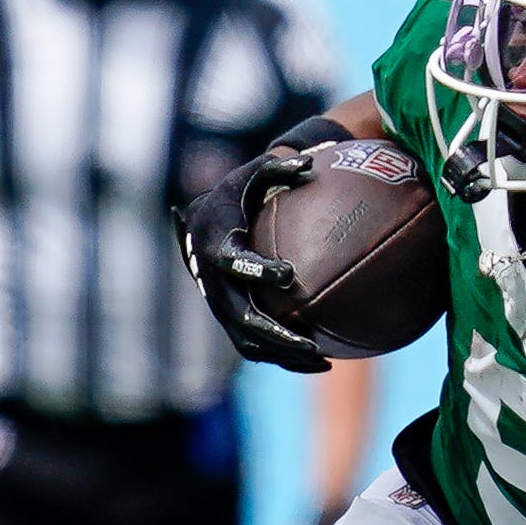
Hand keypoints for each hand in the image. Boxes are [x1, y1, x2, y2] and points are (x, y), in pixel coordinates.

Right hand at [180, 146, 326, 373]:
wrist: (202, 222)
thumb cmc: (237, 195)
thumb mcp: (252, 176)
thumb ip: (277, 169)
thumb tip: (310, 163)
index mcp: (215, 246)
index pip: (233, 264)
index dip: (258, 271)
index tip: (289, 275)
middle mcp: (213, 283)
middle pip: (241, 317)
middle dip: (275, 334)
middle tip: (310, 341)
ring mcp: (220, 306)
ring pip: (248, 343)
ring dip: (283, 356)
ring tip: (323, 360)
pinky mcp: (230, 321)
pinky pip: (255, 349)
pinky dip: (283, 359)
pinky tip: (320, 362)